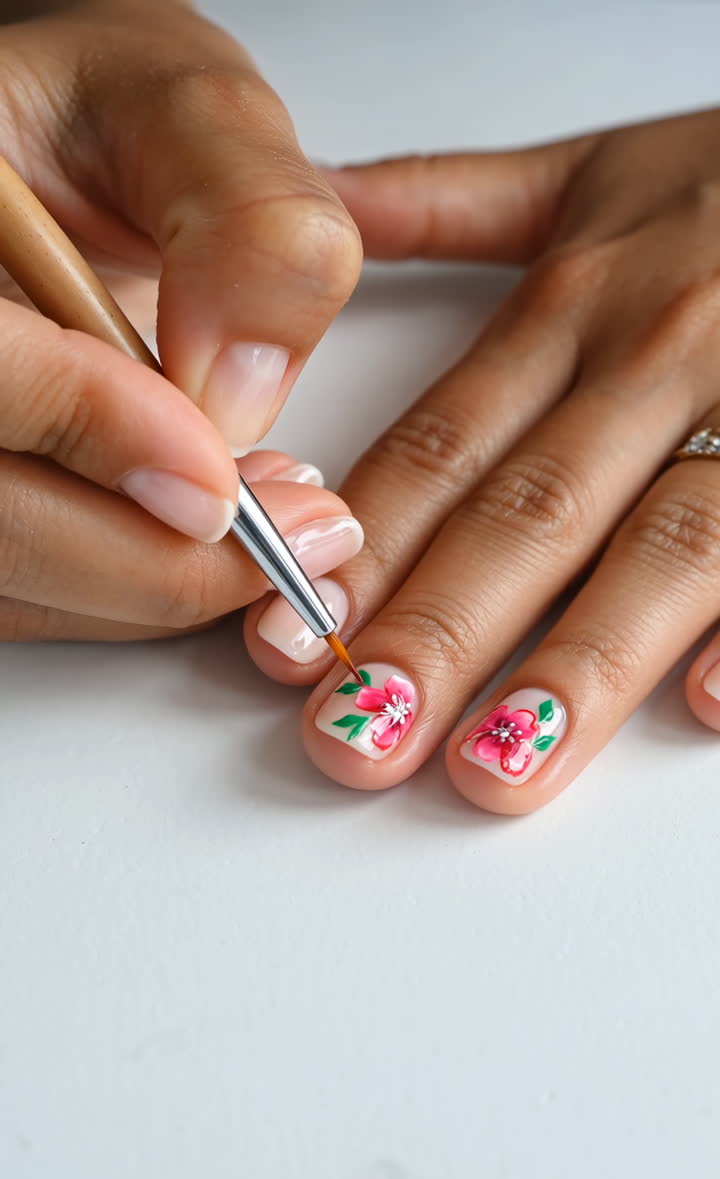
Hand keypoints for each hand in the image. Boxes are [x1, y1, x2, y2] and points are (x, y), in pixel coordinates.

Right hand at [0, 0, 361, 639]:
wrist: (75, 173)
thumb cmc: (112, 127)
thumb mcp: (188, 109)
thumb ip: (239, 211)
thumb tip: (241, 377)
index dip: (87, 427)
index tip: (221, 474)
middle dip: (153, 554)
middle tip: (298, 537)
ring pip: (21, 579)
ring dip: (159, 580)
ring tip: (279, 523)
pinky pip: (47, 593)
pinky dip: (143, 586)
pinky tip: (219, 532)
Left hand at [245, 107, 719, 811]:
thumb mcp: (590, 174)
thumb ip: (441, 199)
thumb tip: (312, 201)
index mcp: (577, 301)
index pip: (443, 446)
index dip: (361, 548)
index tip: (287, 641)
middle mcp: (657, 357)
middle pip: (529, 515)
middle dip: (437, 635)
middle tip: (358, 735)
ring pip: (660, 548)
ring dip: (576, 666)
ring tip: (498, 767)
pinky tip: (705, 703)